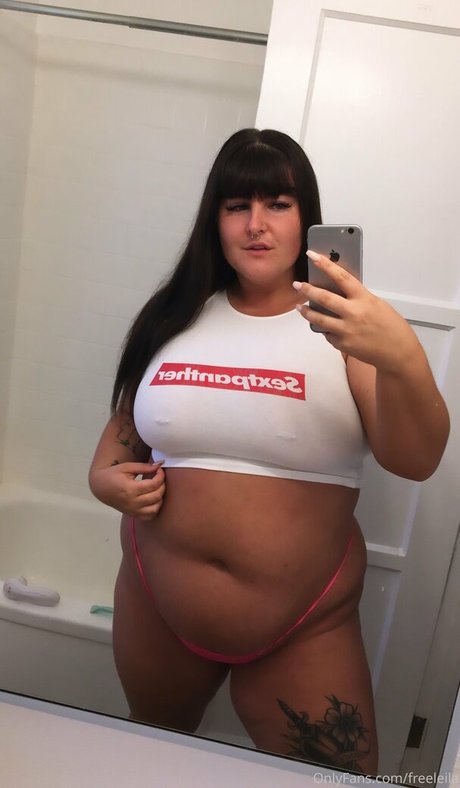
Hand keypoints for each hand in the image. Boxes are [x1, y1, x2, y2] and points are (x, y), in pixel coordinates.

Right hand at [90, 460, 165, 520]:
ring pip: (156, 508)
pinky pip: (150, 516)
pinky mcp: (133, 515)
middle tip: (159, 477)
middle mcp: (132, 502)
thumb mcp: (127, 467)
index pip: (153, 484)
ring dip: (160, 497)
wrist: (100, 488)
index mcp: (130, 489)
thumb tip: (159, 465)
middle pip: (157, 496)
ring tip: (157, 488)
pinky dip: (155, 508)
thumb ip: (143, 467)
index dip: (160, 476)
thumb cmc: (113, 475)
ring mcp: (133, 510)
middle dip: (162, 485)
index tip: (159, 470)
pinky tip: (153, 499)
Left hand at [294, 251, 420, 372]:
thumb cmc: (391, 326)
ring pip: (319, 319)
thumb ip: (358, 298)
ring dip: (306, 312)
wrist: (398, 352)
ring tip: (299, 307)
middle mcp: (353, 313)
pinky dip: (325, 329)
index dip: (325, 264)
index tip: (312, 255)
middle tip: (297, 284)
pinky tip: (324, 326)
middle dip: (307, 290)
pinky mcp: (343, 344)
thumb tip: (339, 292)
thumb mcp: (376, 304)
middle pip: (324, 298)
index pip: (341, 277)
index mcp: (364, 299)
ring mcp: (347, 330)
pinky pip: (328, 334)